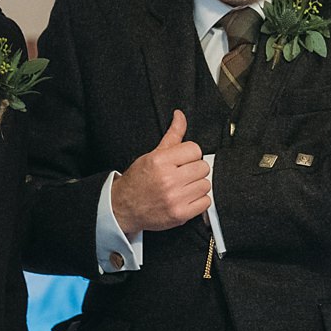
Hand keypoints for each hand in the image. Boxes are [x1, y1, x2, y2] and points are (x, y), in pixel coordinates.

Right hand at [110, 110, 210, 233]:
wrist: (125, 208)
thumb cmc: (138, 180)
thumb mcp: (153, 154)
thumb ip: (172, 135)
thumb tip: (180, 115)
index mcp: (160, 161)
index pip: (194, 149)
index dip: (190, 154)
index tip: (183, 159)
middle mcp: (168, 180)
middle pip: (202, 167)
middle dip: (194, 169)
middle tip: (183, 173)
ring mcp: (175, 199)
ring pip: (205, 184)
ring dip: (197, 185)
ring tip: (184, 186)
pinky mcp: (180, 215)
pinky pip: (205, 202)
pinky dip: (199, 200)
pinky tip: (187, 197)